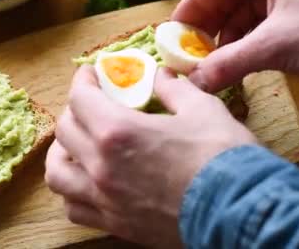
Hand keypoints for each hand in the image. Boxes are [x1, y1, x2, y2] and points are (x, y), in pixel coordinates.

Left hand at [45, 66, 256, 246]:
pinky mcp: (114, 224)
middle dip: (75, 110)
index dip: (83, 80)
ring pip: (57, 174)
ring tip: (77, 145)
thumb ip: (174, 89)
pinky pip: (73, 208)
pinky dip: (72, 191)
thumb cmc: (223, 159)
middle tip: (92, 105)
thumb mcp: (202, 109)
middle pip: (64, 131)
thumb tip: (160, 76)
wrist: (241, 214)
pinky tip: (87, 182)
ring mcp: (104, 199)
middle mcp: (101, 166)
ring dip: (62, 153)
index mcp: (118, 132)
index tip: (91, 74)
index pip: (80, 98)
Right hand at [172, 0, 298, 92]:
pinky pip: (264, 26)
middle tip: (191, 54)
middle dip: (209, 26)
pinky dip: (247, 45)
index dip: (193, 4)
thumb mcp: (277, 46)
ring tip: (214, 64)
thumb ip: (230, 62)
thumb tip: (194, 84)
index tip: (176, 32)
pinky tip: (239, 65)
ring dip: (227, 39)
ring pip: (246, 13)